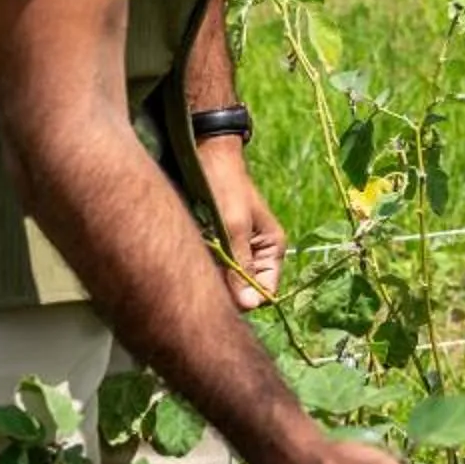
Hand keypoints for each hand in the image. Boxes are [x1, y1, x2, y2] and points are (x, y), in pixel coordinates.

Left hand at [198, 138, 283, 310]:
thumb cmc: (223, 188)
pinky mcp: (218, 246)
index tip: (222, 291)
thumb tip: (250, 307)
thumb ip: (240, 267)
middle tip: (205, 272)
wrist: (203, 156)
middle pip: (244, 290)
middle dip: (225, 289)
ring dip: (211, 276)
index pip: (265, 293)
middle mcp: (257, 254)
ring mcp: (237, 251)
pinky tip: (192, 254)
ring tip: (197, 258)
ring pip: (225, 281)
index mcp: (272, 249)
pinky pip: (213, 268)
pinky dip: (203, 266)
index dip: (246, 299)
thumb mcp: (233, 228)